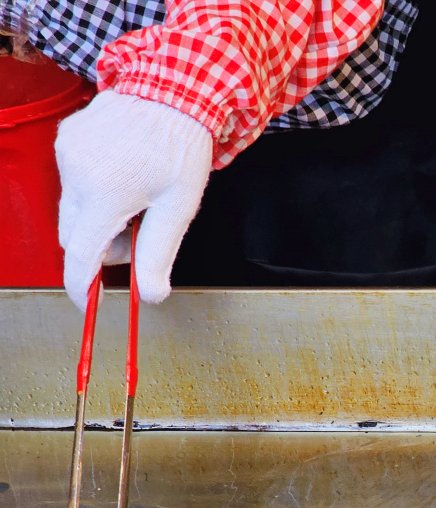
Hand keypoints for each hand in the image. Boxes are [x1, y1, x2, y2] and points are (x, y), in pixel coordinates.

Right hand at [55, 91, 212, 310]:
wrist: (173, 87)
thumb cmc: (181, 146)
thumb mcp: (178, 208)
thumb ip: (159, 254)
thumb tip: (150, 295)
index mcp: (104, 194)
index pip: (80, 255)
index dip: (80, 287)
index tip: (87, 304)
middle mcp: (76, 173)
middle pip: (75, 235)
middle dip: (103, 247)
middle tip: (139, 234)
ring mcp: (67, 153)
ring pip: (72, 209)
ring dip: (99, 217)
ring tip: (137, 198)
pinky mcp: (66, 139)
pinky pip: (72, 181)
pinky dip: (94, 191)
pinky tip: (124, 174)